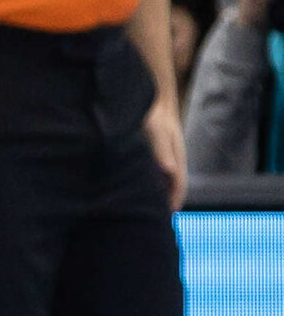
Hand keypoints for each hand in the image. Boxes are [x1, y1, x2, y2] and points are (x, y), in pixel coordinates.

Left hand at [144, 96, 186, 210]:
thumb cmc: (155, 114)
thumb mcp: (157, 133)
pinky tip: (136, 186)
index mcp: (175, 157)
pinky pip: (153, 171)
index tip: (169, 215)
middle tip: (156, 218)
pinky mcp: (153, 151)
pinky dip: (149, 181)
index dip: (174, 199)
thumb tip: (170, 171)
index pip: (178, 184)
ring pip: (162, 178)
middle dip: (165, 200)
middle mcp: (171, 158)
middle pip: (171, 184)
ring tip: (146, 206)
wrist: (151, 98)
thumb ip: (163, 152)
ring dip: (157, 192)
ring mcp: (163, 155)